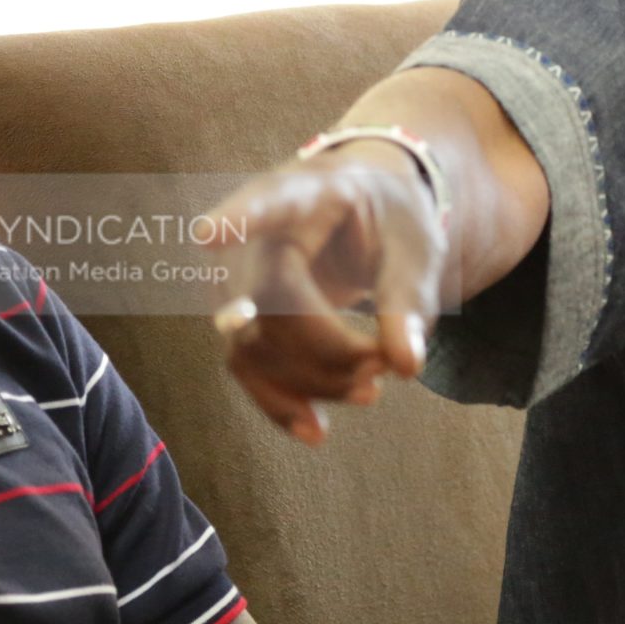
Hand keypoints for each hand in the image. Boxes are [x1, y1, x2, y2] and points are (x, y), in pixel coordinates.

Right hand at [210, 145, 446, 445]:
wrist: (362, 217)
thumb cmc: (389, 223)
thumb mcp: (416, 250)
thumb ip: (409, 300)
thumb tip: (406, 366)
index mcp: (309, 193)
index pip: (270, 201)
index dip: (239, 218)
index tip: (208, 235)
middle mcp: (259, 233)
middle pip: (267, 298)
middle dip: (326, 347)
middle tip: (386, 366)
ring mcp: (239, 277)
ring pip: (251, 343)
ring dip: (311, 379)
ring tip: (373, 390)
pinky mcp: (241, 320)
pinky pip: (246, 366)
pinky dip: (281, 401)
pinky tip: (316, 431)